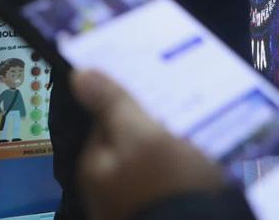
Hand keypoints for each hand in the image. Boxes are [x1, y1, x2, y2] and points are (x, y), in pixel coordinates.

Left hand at [73, 69, 225, 219]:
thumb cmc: (169, 188)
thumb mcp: (143, 136)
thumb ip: (113, 105)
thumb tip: (79, 74)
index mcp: (92, 169)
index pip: (104, 125)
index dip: (130, 109)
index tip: (157, 98)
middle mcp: (102, 195)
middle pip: (126, 152)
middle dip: (150, 137)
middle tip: (182, 121)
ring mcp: (127, 213)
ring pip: (146, 174)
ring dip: (167, 161)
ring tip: (197, 149)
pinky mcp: (156, 219)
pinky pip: (162, 195)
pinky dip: (177, 185)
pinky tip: (199, 179)